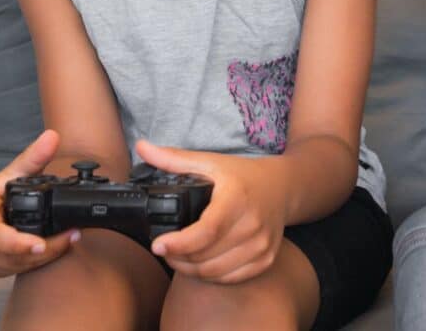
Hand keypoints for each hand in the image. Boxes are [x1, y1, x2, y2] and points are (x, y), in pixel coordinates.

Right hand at [0, 129, 78, 276]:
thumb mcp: (14, 173)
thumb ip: (34, 157)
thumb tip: (52, 136)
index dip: (16, 243)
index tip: (40, 243)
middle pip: (7, 254)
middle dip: (42, 249)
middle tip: (70, 238)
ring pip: (12, 265)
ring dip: (42, 257)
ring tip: (68, 241)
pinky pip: (11, 271)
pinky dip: (34, 263)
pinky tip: (52, 251)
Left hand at [136, 139, 287, 283]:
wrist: (283, 187)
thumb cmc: (243, 176)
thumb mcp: (211, 162)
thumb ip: (174, 158)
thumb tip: (142, 147)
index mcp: (236, 199)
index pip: (206, 231)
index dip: (179, 243)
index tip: (157, 244)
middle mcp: (253, 224)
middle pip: (206, 256)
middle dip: (177, 256)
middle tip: (163, 248)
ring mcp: (262, 245)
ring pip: (216, 272)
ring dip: (190, 269)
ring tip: (178, 256)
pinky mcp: (266, 259)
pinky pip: (231, 278)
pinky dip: (211, 276)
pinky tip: (200, 263)